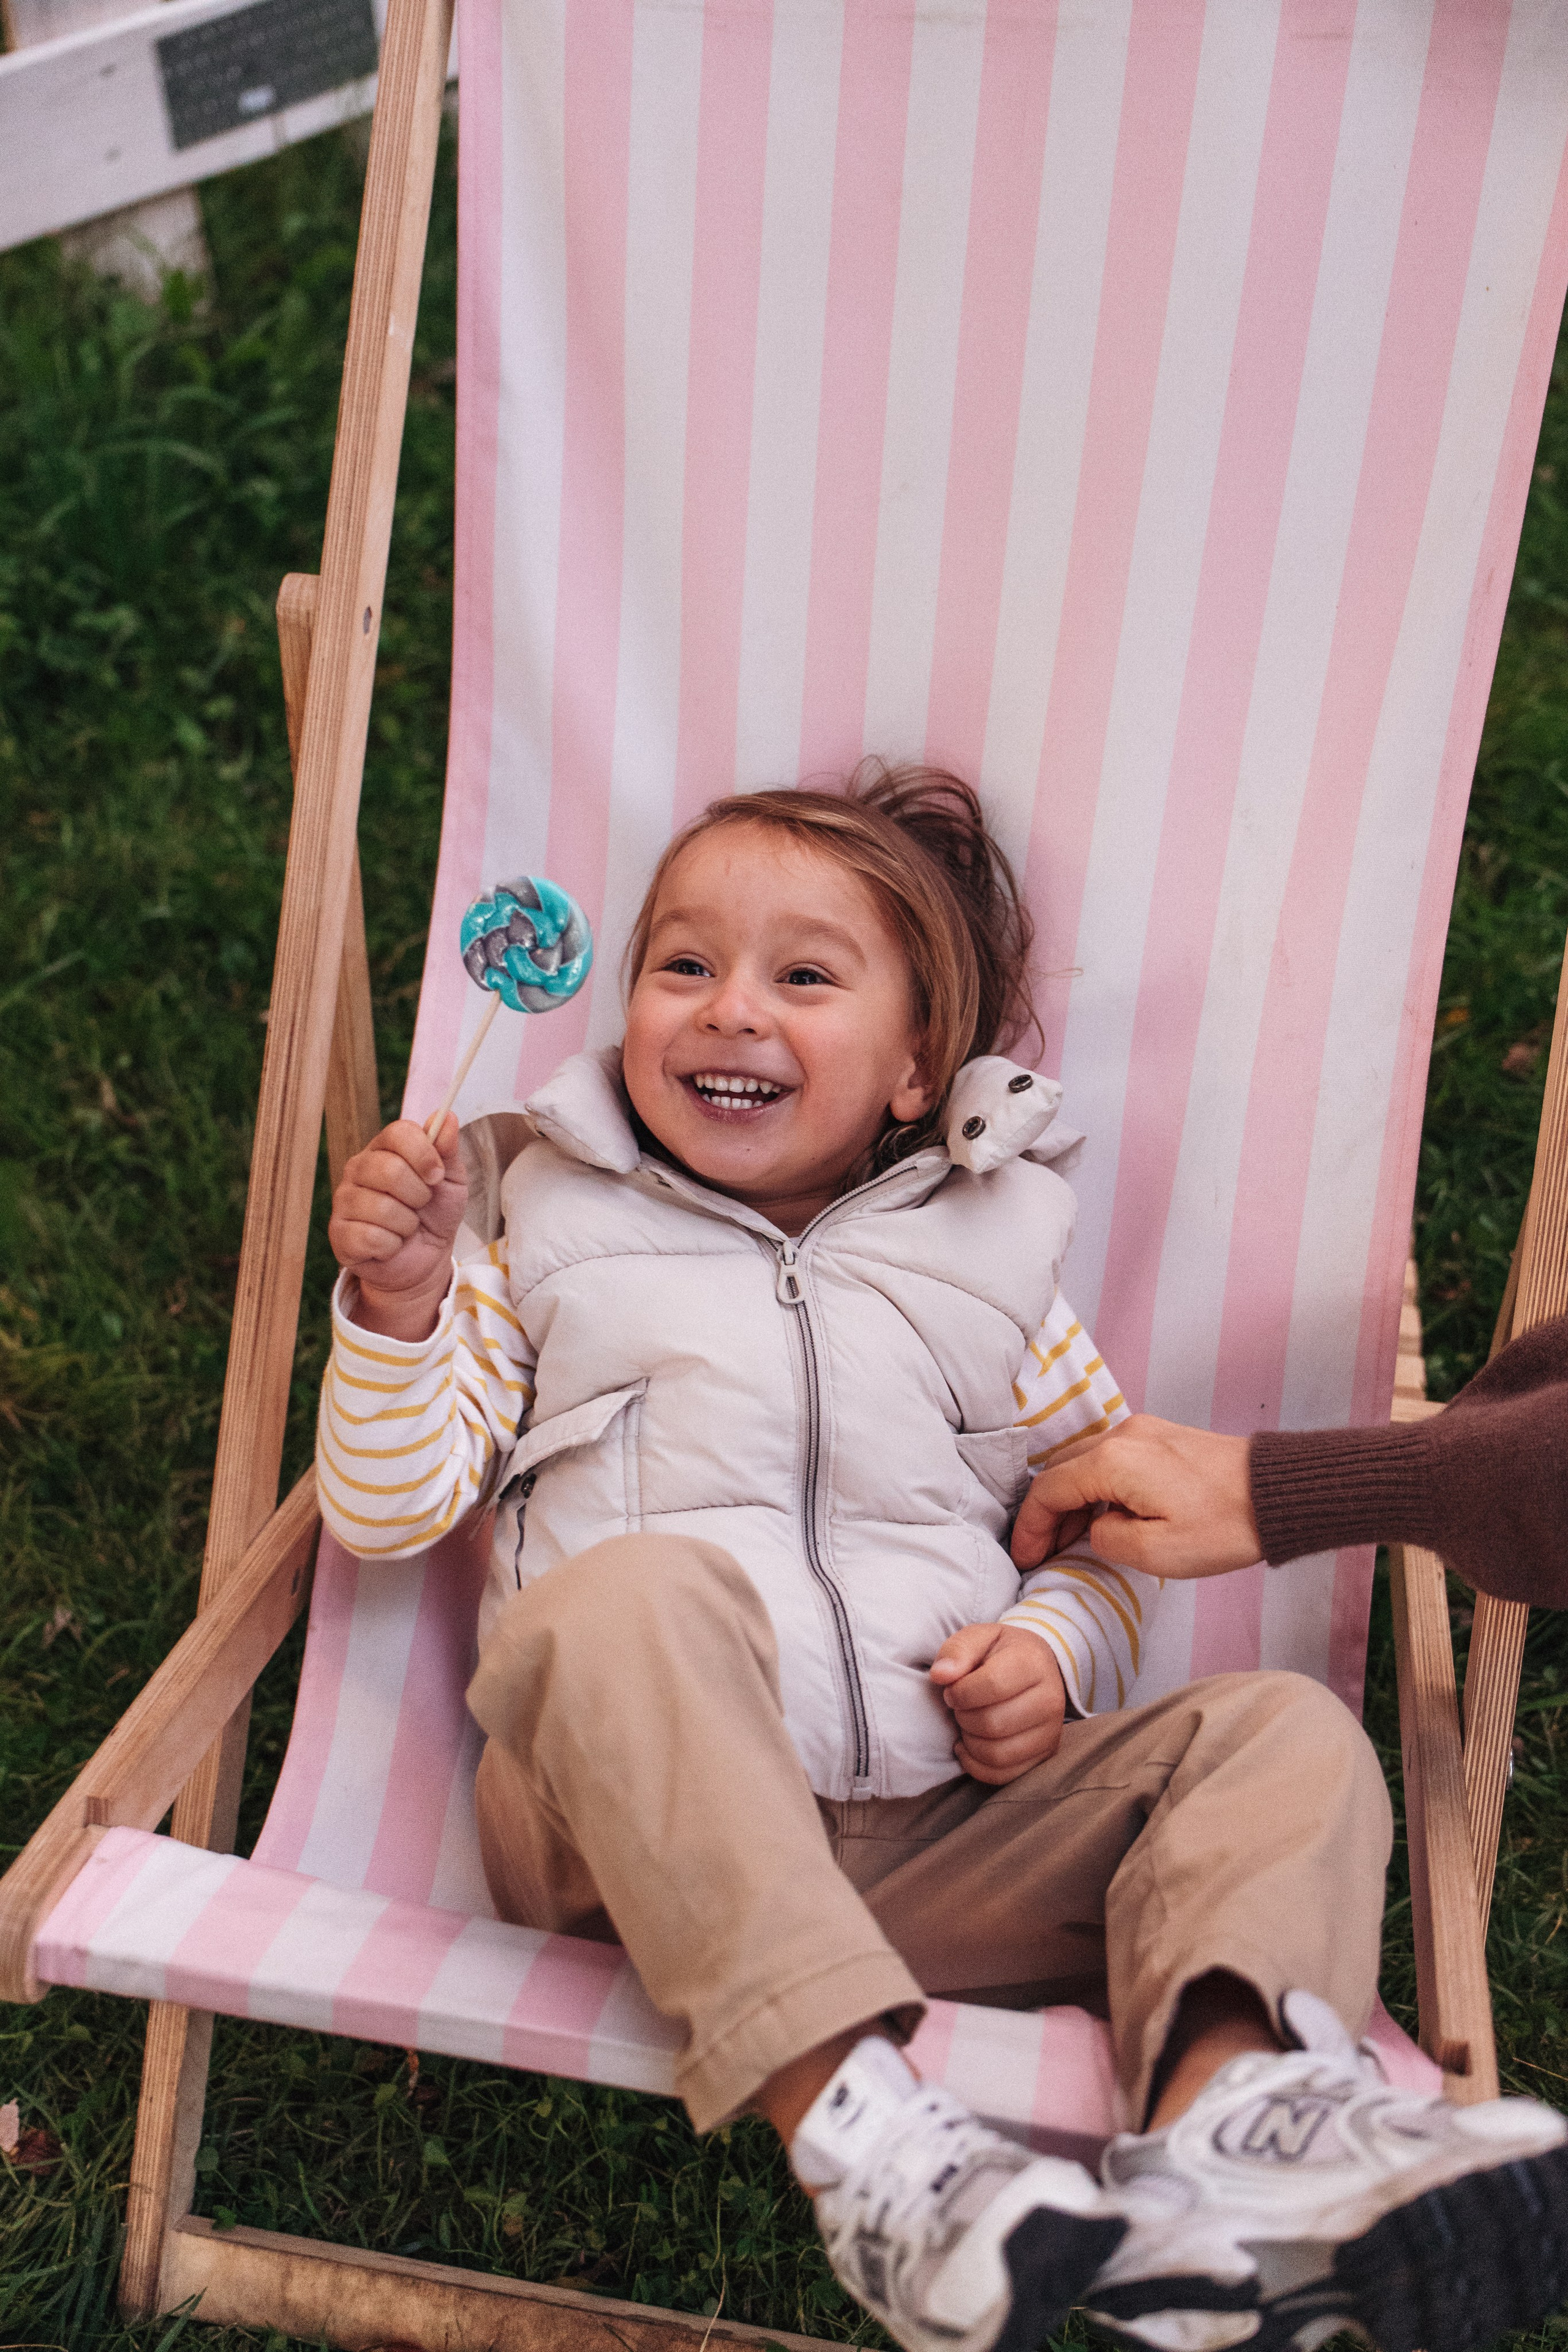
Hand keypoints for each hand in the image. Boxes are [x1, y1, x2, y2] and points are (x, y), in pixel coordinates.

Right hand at [327, 1114, 467, 1339]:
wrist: (425, 1258)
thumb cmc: (435, 1214)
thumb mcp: (451, 1180)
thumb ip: (447, 1149)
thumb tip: (448, 1118)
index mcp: (385, 1148)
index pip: (398, 1132)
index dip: (424, 1154)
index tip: (437, 1175)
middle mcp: (359, 1168)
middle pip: (389, 1169)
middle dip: (418, 1195)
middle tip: (420, 1205)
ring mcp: (344, 1200)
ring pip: (381, 1207)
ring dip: (407, 1224)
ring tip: (406, 1227)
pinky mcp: (339, 1233)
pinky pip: (371, 1237)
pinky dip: (392, 1246)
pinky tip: (390, 1245)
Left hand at [930, 1624, 1066, 1784]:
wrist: (1035, 1667)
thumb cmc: (1000, 1653)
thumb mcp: (978, 1637)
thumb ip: (957, 1650)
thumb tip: (940, 1675)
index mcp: (1033, 1662)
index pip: (991, 1686)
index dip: (960, 1692)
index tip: (952, 1690)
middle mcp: (1050, 1699)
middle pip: (992, 1724)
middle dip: (963, 1717)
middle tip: (960, 1706)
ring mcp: (1051, 1731)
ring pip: (997, 1754)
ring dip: (969, 1741)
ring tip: (967, 1723)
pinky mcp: (1045, 1754)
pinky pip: (1003, 1775)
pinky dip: (977, 1765)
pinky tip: (969, 1745)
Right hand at [1009, 1414, 1259, 1579]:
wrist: (1277, 1493)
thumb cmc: (1222, 1526)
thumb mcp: (1156, 1553)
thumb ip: (1107, 1541)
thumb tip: (1096, 1529)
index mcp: (1112, 1461)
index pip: (1048, 1490)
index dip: (1030, 1527)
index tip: (1026, 1558)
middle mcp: (1120, 1435)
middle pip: (1060, 1471)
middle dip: (1046, 1514)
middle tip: (1044, 1554)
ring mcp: (1141, 1431)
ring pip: (1083, 1463)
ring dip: (1071, 1500)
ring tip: (1072, 1541)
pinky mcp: (1159, 1436)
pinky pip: (1109, 1459)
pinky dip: (1095, 1487)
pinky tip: (1104, 1516)